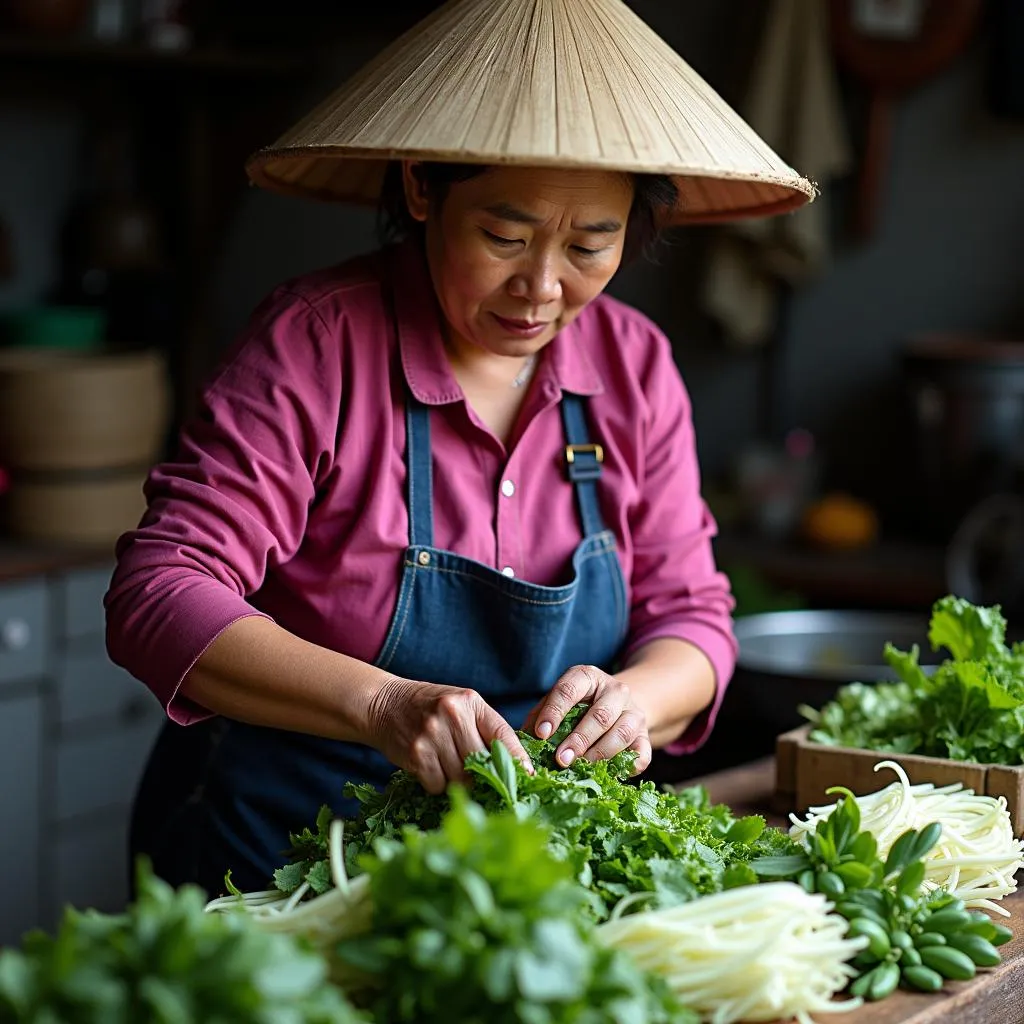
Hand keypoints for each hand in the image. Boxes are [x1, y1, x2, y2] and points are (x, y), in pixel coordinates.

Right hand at [366, 677, 533, 793]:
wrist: (384, 703)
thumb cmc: (428, 707)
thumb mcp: (460, 705)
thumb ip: (483, 728)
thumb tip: (513, 764)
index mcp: (470, 702)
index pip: (503, 735)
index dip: (518, 759)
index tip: (527, 776)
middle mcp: (452, 715)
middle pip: (483, 762)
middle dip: (484, 775)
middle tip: (481, 779)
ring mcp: (432, 735)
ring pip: (461, 778)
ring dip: (458, 780)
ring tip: (447, 765)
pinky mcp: (416, 754)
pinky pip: (438, 784)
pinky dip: (437, 783)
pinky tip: (430, 767)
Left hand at [523, 666, 650, 774]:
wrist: (618, 704)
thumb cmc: (577, 707)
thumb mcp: (557, 703)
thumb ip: (540, 718)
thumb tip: (522, 744)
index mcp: (587, 677)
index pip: (569, 690)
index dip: (554, 712)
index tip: (541, 734)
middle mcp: (615, 690)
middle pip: (599, 715)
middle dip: (578, 740)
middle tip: (560, 759)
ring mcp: (634, 712)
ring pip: (622, 732)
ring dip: (599, 754)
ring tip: (579, 768)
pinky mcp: (646, 735)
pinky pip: (642, 752)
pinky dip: (628, 766)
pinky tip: (609, 774)